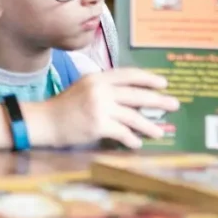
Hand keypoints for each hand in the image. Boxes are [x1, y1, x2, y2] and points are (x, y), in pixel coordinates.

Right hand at [40, 68, 179, 148]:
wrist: (44, 121)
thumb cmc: (64, 107)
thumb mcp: (84, 88)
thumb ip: (105, 88)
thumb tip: (132, 98)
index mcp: (97, 77)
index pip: (128, 75)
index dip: (148, 78)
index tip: (163, 83)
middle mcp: (100, 90)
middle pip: (136, 94)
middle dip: (157, 100)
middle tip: (173, 105)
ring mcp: (99, 107)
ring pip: (132, 116)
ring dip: (148, 126)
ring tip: (159, 132)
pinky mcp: (98, 125)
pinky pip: (122, 132)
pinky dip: (131, 139)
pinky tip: (136, 143)